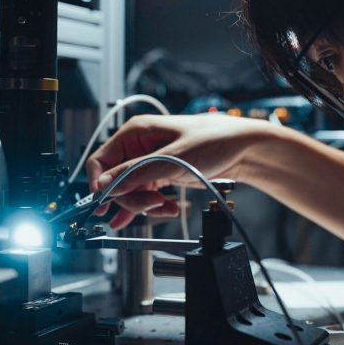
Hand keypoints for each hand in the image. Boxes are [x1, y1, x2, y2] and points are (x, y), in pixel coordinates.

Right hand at [85, 114, 268, 228]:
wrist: (243, 149)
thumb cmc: (213, 141)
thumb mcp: (172, 159)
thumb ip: (136, 173)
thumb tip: (107, 184)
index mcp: (135, 132)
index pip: (101, 160)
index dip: (100, 184)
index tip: (106, 203)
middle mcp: (139, 146)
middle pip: (115, 180)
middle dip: (131, 198)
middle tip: (152, 205)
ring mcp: (149, 162)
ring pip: (130, 191)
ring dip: (145, 205)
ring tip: (166, 208)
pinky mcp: (161, 174)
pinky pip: (145, 194)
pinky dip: (152, 206)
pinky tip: (159, 212)